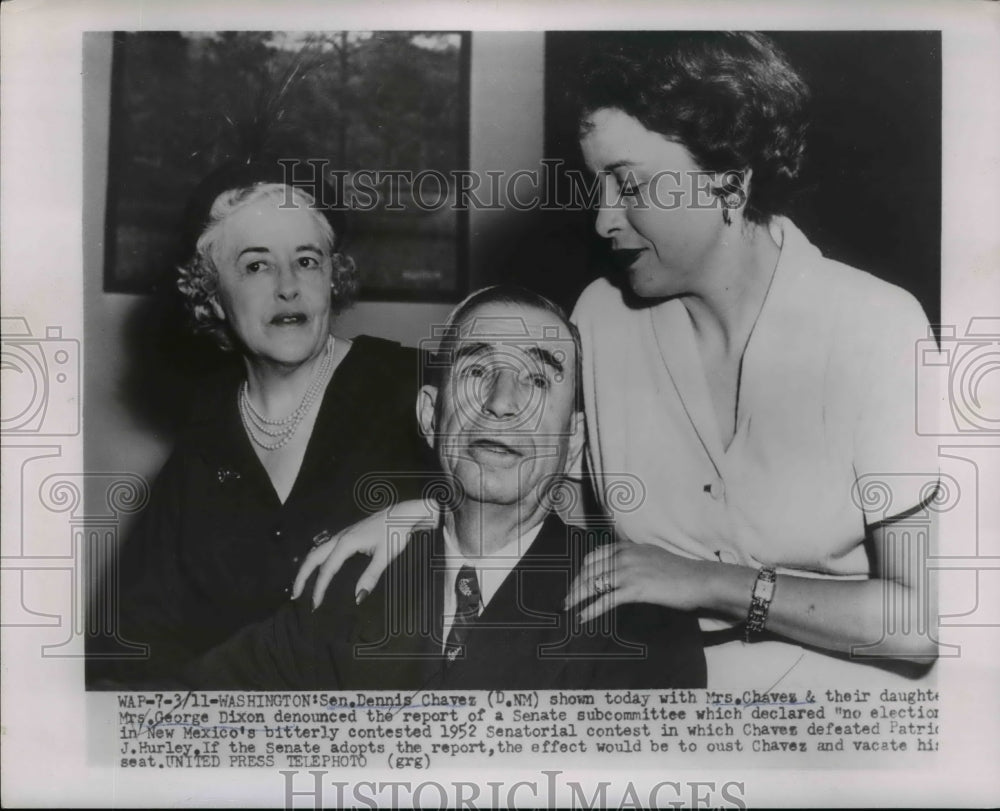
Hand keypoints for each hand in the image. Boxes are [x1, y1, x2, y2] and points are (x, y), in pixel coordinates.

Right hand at [291, 499, 435, 608]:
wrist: (402, 514)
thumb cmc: (395, 532)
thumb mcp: (385, 555)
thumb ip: (370, 576)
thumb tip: (358, 598)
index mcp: (346, 543)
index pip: (327, 569)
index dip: (319, 588)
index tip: (315, 604)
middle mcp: (339, 538)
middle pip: (313, 557)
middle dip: (302, 576)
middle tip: (295, 595)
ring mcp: (342, 535)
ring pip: (317, 552)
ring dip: (307, 568)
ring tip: (302, 584)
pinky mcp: (347, 535)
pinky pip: (325, 549)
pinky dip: (316, 561)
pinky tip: (319, 568)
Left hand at [563, 540, 709, 622]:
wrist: (700, 580)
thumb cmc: (680, 572)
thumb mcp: (652, 556)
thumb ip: (634, 558)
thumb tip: (620, 568)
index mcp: (628, 547)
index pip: (594, 556)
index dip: (581, 571)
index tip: (575, 583)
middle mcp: (625, 556)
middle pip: (590, 570)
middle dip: (575, 586)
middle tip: (566, 600)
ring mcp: (630, 571)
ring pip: (594, 584)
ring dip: (577, 598)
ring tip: (568, 609)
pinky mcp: (636, 589)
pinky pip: (606, 600)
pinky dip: (591, 609)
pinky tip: (582, 617)